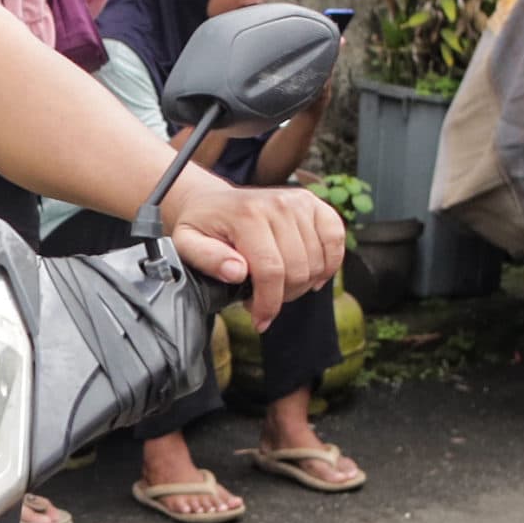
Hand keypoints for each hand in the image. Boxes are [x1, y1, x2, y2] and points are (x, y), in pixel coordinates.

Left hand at [162, 175, 342, 326]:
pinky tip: (314, 276)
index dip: (269, 303)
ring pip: (316, 261)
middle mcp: (277, 204)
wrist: (212, 201)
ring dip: (303, 284)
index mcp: (247, 215)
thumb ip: (207, 259)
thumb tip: (237, 271)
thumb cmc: (202, 227)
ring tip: (279, 287)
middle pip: (297, 269)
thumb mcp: (187, 244)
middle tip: (264, 301)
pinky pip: (336, 237)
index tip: (260, 321)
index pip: (270, 270)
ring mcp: (298, 201)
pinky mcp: (312, 203)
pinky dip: (330, 262)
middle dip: (283, 297)